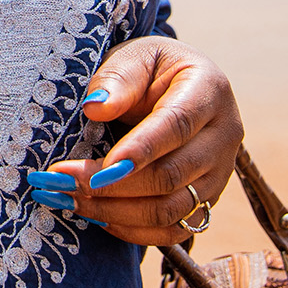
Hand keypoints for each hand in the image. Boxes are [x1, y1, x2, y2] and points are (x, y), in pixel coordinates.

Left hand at [26, 37, 243, 245]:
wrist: (175, 85)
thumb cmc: (149, 68)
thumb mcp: (134, 56)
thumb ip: (117, 79)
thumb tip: (96, 109)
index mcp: (209, 90)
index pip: (177, 125)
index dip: (139, 150)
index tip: (99, 168)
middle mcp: (223, 136)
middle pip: (173, 175)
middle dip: (114, 186)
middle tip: (63, 181)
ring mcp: (219, 173)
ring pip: (173, 210)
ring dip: (117, 212)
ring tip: (70, 199)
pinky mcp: (206, 200)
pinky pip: (175, 230)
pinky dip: (134, 231)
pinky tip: (97, 217)